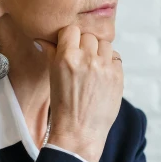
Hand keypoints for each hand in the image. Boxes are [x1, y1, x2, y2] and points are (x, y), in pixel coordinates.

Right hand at [34, 24, 122, 161]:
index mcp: (67, 58)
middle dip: (85, 45)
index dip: (70, 37)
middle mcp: (87, 59)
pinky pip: (116, 58)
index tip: (70, 46)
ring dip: (99, 52)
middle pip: (89, 36)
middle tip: (81, 60)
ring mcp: (104, 67)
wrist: (79, 131)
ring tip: (93, 67)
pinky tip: (102, 76)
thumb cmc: (63, 107)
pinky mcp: (118, 76)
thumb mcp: (53, 77)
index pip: (71, 30)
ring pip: (105, 44)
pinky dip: (110, 63)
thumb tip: (42, 39)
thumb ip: (51, 54)